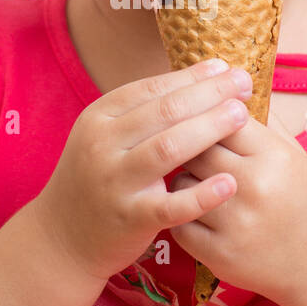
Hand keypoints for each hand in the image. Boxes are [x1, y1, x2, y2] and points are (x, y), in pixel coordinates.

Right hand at [33, 59, 255, 281]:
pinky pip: (171, 205)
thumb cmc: (97, 180)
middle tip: (243, 83)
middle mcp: (102, 145)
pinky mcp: (130, 219)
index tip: (226, 68)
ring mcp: (114, 183)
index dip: (192, 77)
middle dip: (209, 94)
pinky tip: (229, 183)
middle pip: (164, 112)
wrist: (63, 238)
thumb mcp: (107, 138)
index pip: (152, 89)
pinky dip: (201, 194)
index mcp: (99, 118)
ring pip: (167, 148)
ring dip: (209, 128)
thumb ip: (145, 113)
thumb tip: (202, 77)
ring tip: (241, 116)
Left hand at [167, 107, 306, 304]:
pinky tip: (197, 211)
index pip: (222, 118)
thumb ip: (261, 122)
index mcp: (274, 156)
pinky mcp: (218, 254)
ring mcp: (234, 223)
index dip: (210, 115)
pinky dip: (181, 215)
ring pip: (180, 183)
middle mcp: (254, 187)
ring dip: (182, 180)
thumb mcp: (294, 154)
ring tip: (197, 182)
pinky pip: (178, 222)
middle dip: (191, 145)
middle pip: (196, 148)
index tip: (205, 118)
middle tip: (192, 148)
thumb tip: (223, 87)